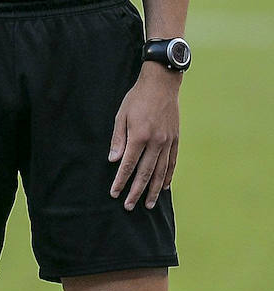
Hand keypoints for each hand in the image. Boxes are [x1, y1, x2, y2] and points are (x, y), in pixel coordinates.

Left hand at [109, 66, 180, 209]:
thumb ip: (118, 139)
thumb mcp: (120, 116)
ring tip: (147, 204)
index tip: (115, 194)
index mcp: (140, 136)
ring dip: (152, 189)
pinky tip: (162, 187)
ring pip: (160, 172)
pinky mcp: (175, 140)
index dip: (121, 181)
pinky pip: (172, 162)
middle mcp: (156, 142)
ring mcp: (168, 142)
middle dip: (136, 191)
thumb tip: (114, 161)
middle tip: (129, 206)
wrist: (161, 84)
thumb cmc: (136, 99)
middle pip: (145, 173)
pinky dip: (167, 176)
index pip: (128, 165)